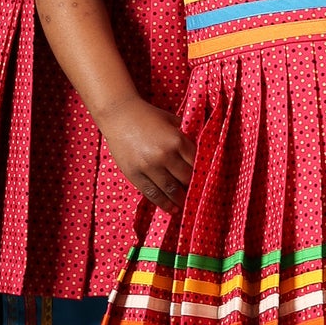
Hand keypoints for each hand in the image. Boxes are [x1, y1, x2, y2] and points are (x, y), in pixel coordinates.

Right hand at [96, 95, 195, 211]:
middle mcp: (164, 155)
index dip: (201, 173)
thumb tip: (199, 150)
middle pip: (185, 178)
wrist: (119, 115)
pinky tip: (171, 209)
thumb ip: (184, 135)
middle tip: (196, 194)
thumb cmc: (148, 116)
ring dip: (179, 200)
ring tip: (185, 206)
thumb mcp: (172, 121)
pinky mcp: (135, 174)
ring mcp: (149, 166)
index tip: (205, 181)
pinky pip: (152, 193)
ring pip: (170, 189)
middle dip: (192, 187)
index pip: (196, 162)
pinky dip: (163, 203)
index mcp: (176, 140)